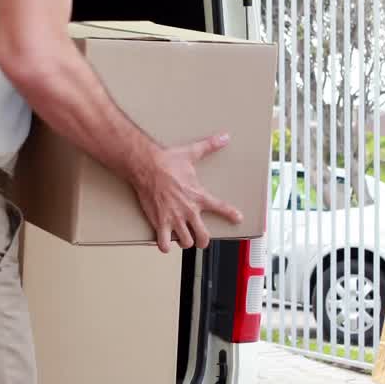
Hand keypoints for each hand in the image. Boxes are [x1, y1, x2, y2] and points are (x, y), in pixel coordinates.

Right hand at [131, 132, 243, 252]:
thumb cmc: (167, 161)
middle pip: (203, 236)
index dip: (231, 214)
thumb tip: (224, 137)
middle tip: (200, 238)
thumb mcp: (191, 153)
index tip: (238, 218)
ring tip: (183, 238)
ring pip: (186, 242)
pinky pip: (164, 243)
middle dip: (203, 240)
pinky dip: (165, 246)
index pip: (221, 207)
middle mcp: (189, 210)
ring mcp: (174, 218)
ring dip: (185, 242)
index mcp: (198, 195)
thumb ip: (209, 146)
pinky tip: (165, 243)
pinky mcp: (159, 222)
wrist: (146, 165)